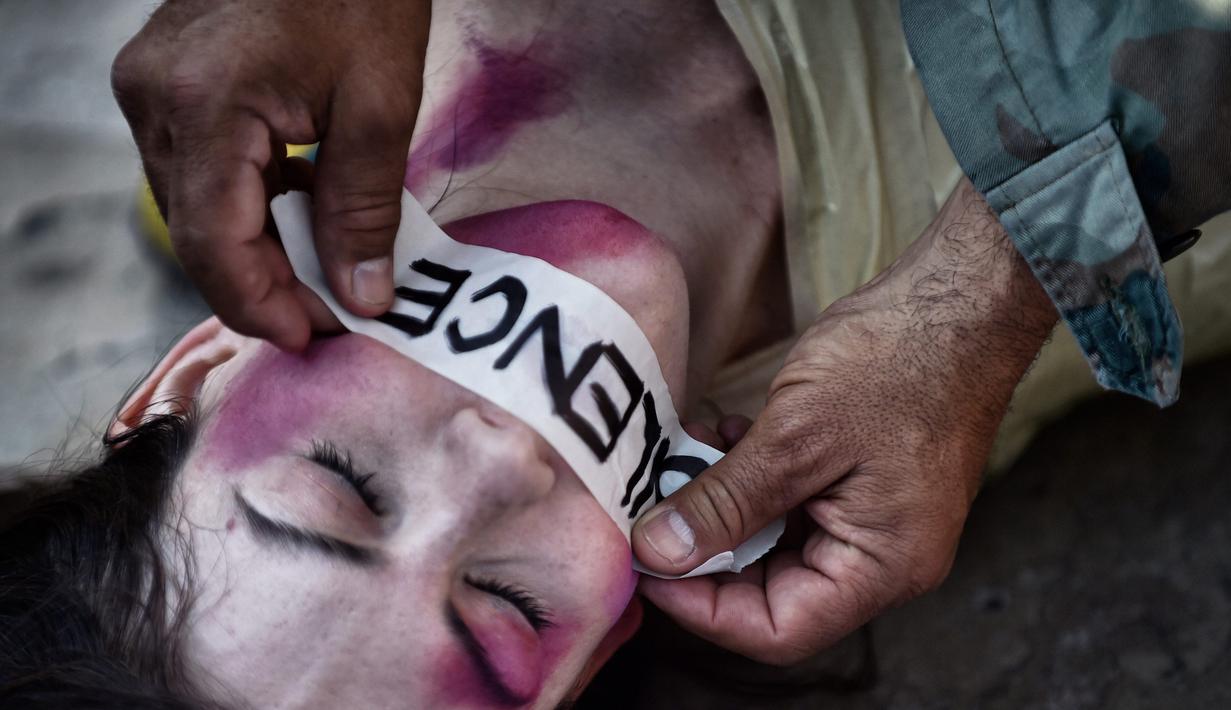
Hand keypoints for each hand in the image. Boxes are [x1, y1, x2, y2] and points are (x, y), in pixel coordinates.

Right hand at [111, 0, 430, 347]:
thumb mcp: (379, 104)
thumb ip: (364, 209)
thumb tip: (362, 296)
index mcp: (204, 101)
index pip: (214, 241)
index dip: (260, 303)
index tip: (313, 336)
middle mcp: (154, 97)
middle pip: (199, 232)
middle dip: (265, 286)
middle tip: (331, 314)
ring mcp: (150, 86)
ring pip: (194, 207)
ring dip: (256, 250)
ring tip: (324, 273)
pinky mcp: (164, 82)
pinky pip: (198, 171)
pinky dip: (246, 206)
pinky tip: (298, 215)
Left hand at [632, 179, 1058, 663]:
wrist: (959, 300)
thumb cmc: (898, 362)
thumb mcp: (794, 436)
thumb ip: (724, 503)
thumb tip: (659, 551)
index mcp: (883, 566)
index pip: (777, 631)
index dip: (702, 609)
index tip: (648, 566)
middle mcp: (882, 558)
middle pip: (772, 592)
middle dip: (705, 553)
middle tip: (651, 510)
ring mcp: (872, 519)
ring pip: (775, 544)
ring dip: (722, 507)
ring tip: (683, 459)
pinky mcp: (860, 484)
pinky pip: (791, 503)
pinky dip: (749, 477)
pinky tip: (721, 434)